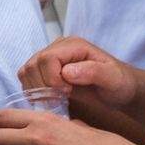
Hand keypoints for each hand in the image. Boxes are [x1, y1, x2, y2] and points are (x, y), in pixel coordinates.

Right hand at [19, 36, 140, 111]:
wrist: (119, 90)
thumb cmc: (118, 83)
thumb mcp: (113, 79)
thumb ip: (93, 72)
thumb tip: (66, 72)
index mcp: (74, 46)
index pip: (47, 58)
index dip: (52, 79)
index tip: (66, 93)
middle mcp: (58, 48)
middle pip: (33, 64)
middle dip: (43, 86)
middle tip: (61, 98)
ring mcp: (50, 58)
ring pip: (26, 71)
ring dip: (35, 90)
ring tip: (55, 99)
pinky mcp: (45, 70)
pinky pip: (27, 78)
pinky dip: (33, 91)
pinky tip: (50, 98)